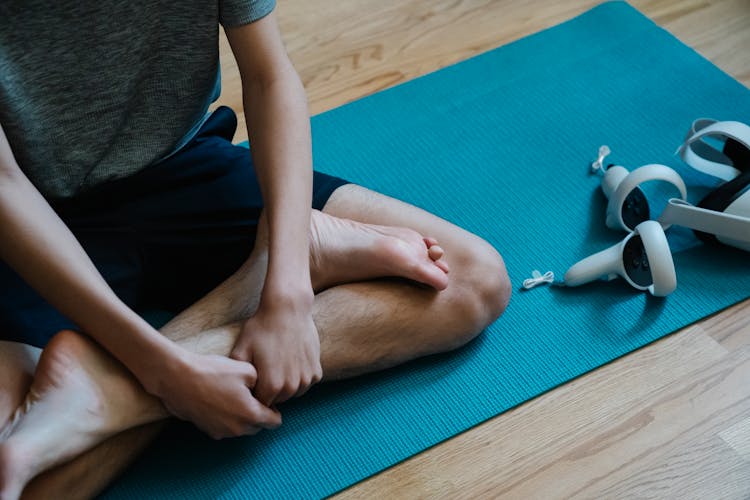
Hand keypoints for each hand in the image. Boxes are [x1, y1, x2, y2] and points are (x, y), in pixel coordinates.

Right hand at [156, 349, 281, 438]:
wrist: (179, 378)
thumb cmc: (213, 372)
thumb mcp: (247, 369)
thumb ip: (262, 382)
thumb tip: (263, 390)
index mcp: (251, 415)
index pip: (274, 422)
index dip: (274, 409)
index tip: (266, 397)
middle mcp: (237, 429)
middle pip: (258, 427)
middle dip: (258, 414)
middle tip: (249, 395)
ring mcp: (221, 432)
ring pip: (241, 428)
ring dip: (242, 417)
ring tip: (233, 396)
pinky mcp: (207, 431)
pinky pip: (225, 427)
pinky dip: (226, 418)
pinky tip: (219, 401)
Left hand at [230, 293, 321, 406]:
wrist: (288, 309)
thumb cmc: (262, 328)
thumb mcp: (241, 349)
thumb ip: (237, 374)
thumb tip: (234, 390)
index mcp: (272, 385)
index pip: (260, 403)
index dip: (254, 394)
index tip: (251, 381)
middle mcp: (292, 387)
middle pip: (277, 400)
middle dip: (270, 391)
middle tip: (265, 370)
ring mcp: (306, 379)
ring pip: (292, 393)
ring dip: (285, 385)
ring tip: (277, 365)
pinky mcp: (316, 371)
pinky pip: (305, 383)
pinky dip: (298, 377)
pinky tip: (291, 361)